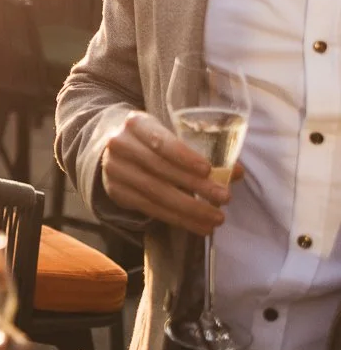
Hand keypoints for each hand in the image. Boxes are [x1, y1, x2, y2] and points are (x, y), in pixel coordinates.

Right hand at [99, 109, 232, 235]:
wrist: (113, 149)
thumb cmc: (151, 141)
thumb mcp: (170, 135)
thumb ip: (201, 150)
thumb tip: (236, 171)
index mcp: (136, 124)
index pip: (159, 141)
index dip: (184, 156)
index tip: (208, 170)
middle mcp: (120, 145)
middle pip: (160, 169)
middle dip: (196, 185)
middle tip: (225, 197)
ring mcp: (115, 170)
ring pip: (156, 193)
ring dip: (190, 209)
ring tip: (216, 218)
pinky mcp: (116, 192)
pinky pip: (150, 209)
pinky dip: (178, 219)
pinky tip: (199, 226)